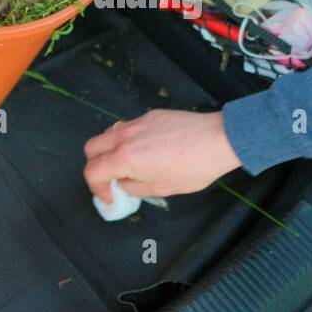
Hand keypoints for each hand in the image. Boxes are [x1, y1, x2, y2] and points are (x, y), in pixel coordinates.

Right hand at [83, 109, 240, 203]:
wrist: (221, 138)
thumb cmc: (194, 168)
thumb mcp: (162, 188)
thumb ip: (134, 187)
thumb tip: (123, 183)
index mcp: (124, 158)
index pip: (92, 171)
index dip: (96, 188)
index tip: (110, 196)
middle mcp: (123, 137)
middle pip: (90, 148)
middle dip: (95, 165)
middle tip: (111, 178)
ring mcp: (136, 123)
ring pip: (107, 135)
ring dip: (109, 151)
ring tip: (128, 163)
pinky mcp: (149, 115)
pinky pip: (127, 128)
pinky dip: (127, 140)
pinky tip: (148, 149)